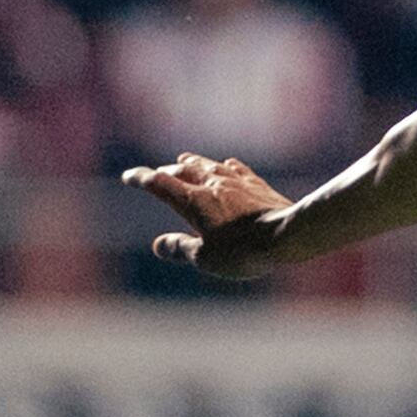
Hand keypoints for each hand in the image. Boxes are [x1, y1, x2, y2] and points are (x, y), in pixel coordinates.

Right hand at [122, 154, 295, 279]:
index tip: (129, 176)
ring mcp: (237, 182)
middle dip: (166, 172)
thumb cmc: (244, 250)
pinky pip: (238, 170)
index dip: (141, 178)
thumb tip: (159, 245)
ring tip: (183, 159)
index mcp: (192, 200)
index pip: (158, 183)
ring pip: (209, 165)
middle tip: (156, 174)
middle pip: (182, 171)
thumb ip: (181, 248)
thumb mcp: (206, 258)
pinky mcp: (259, 186)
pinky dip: (226, 167)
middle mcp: (212, 184)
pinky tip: (227, 164)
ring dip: (193, 162)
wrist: (288, 234)